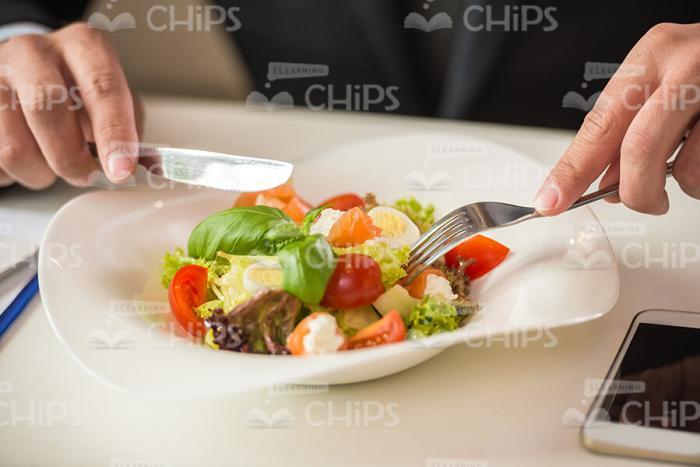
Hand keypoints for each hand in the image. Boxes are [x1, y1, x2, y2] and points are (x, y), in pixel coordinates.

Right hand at [0, 22, 139, 188]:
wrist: (26, 78)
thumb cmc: (78, 94)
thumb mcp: (111, 102)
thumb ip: (127, 129)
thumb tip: (133, 165)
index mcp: (82, 46)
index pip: (102, 87)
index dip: (114, 133)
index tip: (121, 170)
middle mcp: (35, 51)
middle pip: (48, 109)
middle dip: (72, 158)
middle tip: (86, 175)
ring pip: (16, 147)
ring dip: (41, 172)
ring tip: (51, 161)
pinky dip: (17, 172)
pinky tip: (29, 155)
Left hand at [535, 23, 699, 214]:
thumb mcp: (661, 84)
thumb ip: (629, 128)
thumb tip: (604, 182)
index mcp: (653, 56)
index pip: (599, 126)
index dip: (572, 172)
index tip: (552, 200)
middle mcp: (687, 67)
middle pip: (639, 149)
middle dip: (634, 190)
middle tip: (641, 201)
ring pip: (685, 169)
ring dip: (681, 185)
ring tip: (687, 165)